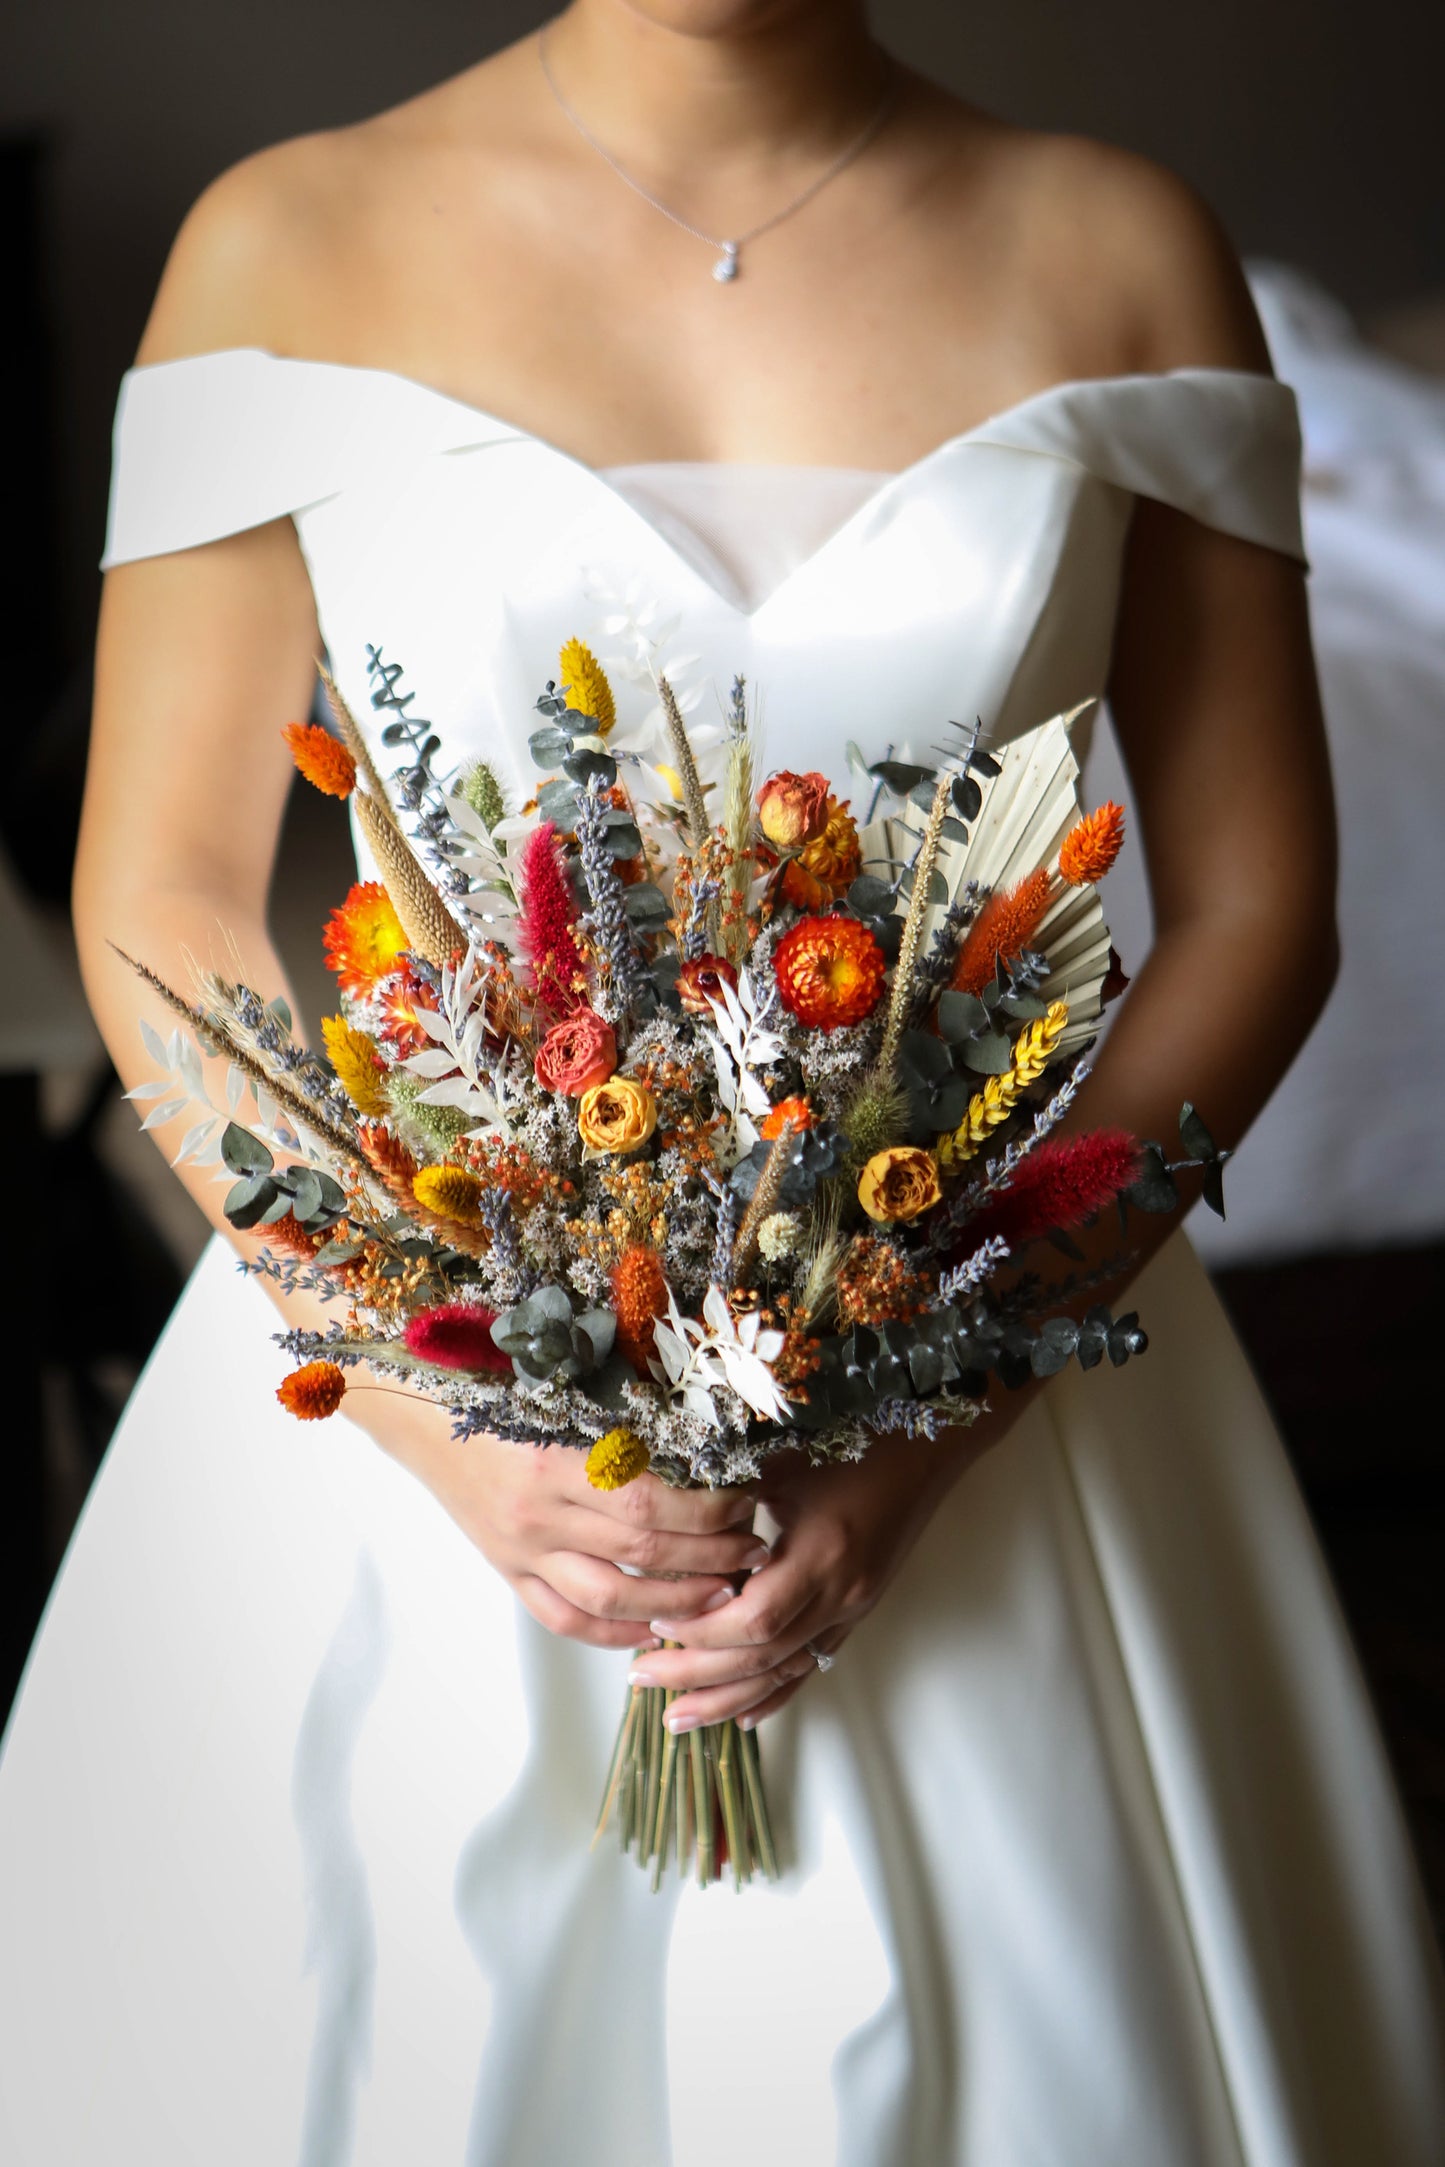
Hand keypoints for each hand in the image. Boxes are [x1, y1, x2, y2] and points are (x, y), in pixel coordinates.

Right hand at [346, 1387, 766, 1648]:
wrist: (422, 1415)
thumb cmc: (500, 1388)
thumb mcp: (565, 1390)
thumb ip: (626, 1414)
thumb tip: (709, 1431)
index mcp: (557, 1456)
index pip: (651, 1499)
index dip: (709, 1509)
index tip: (748, 1501)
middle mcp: (538, 1510)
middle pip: (643, 1552)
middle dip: (711, 1557)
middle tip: (754, 1551)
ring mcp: (521, 1549)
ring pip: (612, 1597)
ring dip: (677, 1603)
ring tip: (723, 1595)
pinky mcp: (509, 1572)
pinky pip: (567, 1618)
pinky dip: (616, 1631)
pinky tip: (656, 1627)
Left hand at [635, 1416, 996, 1731]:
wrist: (924, 1452)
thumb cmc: (855, 1443)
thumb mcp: (786, 1460)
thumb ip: (728, 1494)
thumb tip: (662, 1511)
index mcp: (820, 1554)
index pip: (753, 1619)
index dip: (702, 1630)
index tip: (655, 1624)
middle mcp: (839, 1592)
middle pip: (763, 1657)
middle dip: (699, 1674)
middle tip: (643, 1678)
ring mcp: (852, 1609)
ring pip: (786, 1673)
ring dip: (729, 1698)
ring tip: (678, 1717)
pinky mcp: (857, 1613)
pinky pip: (812, 1667)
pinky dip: (775, 1694)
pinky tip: (742, 1716)